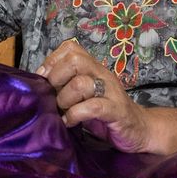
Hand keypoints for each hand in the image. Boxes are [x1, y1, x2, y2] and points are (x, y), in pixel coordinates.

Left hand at [37, 39, 153, 152]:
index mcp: (93, 68)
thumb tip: (38, 85)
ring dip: (64, 100)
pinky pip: (92, 107)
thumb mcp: (84, 95)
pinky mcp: (116, 111)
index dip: (52, 61)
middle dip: (56, 78)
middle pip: (74, 60)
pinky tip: (70, 122)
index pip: (71, 48)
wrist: (139, 129)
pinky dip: (75, 115)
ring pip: (81, 84)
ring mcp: (111, 91)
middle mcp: (102, 74)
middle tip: (53, 96)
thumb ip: (66, 86)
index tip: (43, 80)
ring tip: (63, 112)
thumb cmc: (105, 113)